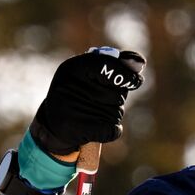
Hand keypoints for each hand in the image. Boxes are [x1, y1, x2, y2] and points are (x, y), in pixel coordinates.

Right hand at [30, 47, 145, 157]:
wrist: (54, 125)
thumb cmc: (78, 93)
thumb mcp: (91, 72)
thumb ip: (115, 65)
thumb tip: (140, 62)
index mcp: (73, 67)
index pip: (108, 65)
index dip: (127, 75)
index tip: (137, 81)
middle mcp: (72, 86)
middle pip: (119, 92)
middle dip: (117, 96)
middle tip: (99, 98)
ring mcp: (77, 109)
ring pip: (117, 112)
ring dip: (111, 113)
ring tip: (92, 112)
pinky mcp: (84, 131)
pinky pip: (114, 130)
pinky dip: (110, 130)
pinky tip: (95, 126)